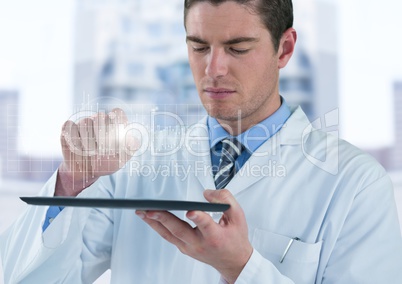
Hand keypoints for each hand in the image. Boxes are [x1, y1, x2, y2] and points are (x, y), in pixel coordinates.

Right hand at [56, 108, 137, 195]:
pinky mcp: (68, 130)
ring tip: (90, 152)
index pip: (118, 113)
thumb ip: (131, 147)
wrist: (86, 172)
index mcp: (113, 124)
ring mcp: (83, 124)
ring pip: (85, 122)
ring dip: (88, 140)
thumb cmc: (106, 162)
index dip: (117, 122)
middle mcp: (98, 121)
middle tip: (102, 148)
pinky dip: (73, 138)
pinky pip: (69, 126)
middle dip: (102, 134)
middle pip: (100, 116)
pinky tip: (77, 148)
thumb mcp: (121, 158)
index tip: (116, 135)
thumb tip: (134, 138)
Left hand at [136, 189, 252, 282]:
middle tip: (150, 210)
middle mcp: (200, 243)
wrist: (233, 261)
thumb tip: (206, 193)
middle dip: (163, 219)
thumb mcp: (238, 217)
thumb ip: (225, 200)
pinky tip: (149, 217)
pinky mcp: (183, 248)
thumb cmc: (235, 239)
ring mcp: (189, 247)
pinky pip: (168, 236)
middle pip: (179, 230)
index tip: (191, 211)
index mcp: (215, 236)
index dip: (198, 218)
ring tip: (141, 211)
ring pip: (168, 234)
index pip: (205, 225)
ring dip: (153, 223)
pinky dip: (157, 226)